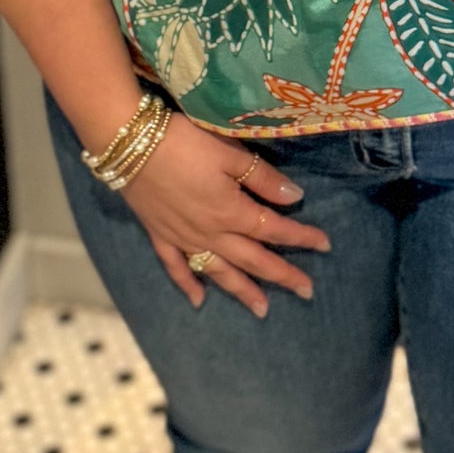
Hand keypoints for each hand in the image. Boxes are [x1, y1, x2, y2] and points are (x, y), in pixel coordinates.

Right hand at [124, 114, 330, 317]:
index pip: (274, 229)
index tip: (325, 245)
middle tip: (307, 292)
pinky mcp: (160, 235)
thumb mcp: (229, 153)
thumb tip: (295, 200)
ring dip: (242, 291)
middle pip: (252, 259)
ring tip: (262, 310)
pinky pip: (176, 268)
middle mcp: (210, 233)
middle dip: (282, 275)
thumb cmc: (183, 142)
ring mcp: (183, 238)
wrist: (128, 143)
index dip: (301, 237)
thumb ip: (263, 179)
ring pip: (219, 272)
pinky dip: (188, 285)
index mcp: (231, 212)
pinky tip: (198, 301)